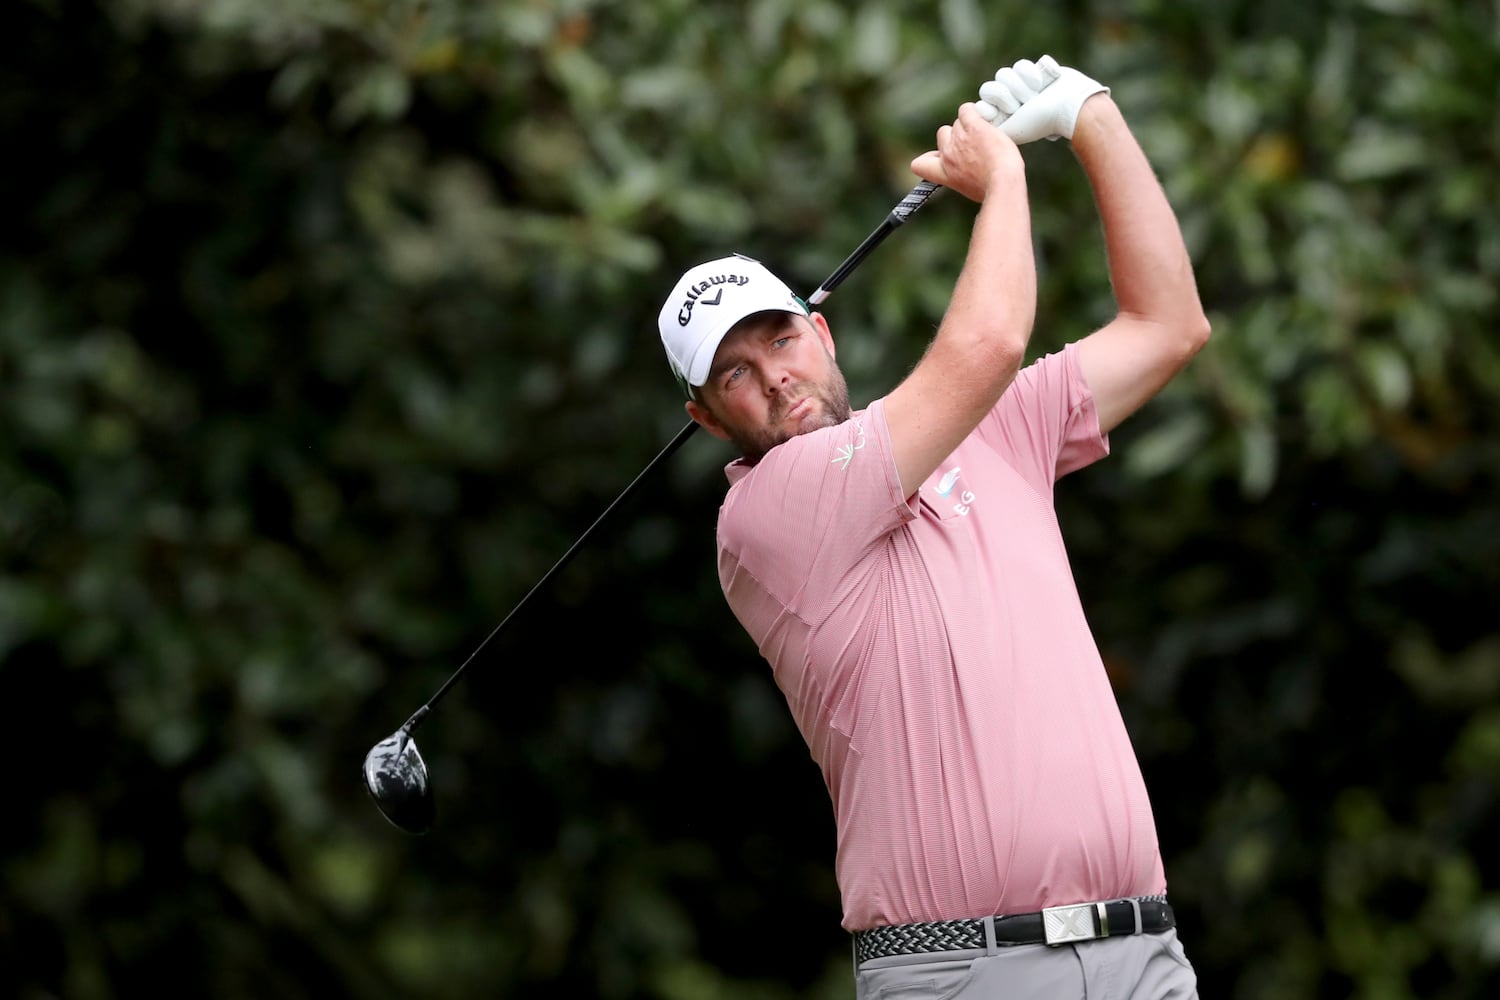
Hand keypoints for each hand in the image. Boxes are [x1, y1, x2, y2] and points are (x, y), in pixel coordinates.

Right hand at [909, 103, 1021, 201]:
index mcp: (945, 174)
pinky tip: (985, 117)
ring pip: (958, 122)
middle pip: (943, 134)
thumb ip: (961, 178)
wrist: (1003, 181)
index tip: (941, 157)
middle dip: (956, 136)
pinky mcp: (973, 127)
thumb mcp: (970, 190)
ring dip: (970, 125)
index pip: (919, 165)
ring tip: (987, 134)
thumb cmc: (993, 190)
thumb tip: (966, 175)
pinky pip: (967, 110)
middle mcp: (948, 155)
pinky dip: (974, 111)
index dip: (928, 158)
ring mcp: (959, 139)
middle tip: (976, 143)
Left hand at [975, 55, 1108, 143]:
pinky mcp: (1032, 71)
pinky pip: (1020, 64)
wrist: (1069, 106)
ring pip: (1004, 73)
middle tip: (1023, 104)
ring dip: (1021, 85)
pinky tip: (1044, 82)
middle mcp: (1009, 99)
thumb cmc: (1041, 121)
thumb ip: (989, 127)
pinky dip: (1032, 73)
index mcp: (1001, 114)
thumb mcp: (1011, 130)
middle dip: (1007, 93)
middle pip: (991, 85)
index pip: (982, 100)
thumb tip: (975, 115)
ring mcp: (1020, 84)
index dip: (993, 102)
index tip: (1008, 110)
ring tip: (1036, 94)